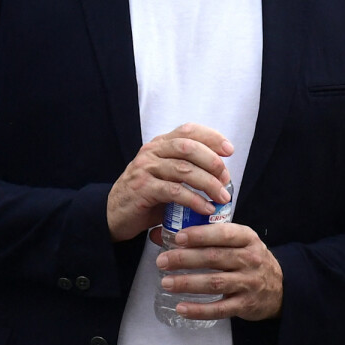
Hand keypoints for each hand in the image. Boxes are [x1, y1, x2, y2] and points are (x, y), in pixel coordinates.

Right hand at [107, 124, 232, 242]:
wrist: (114, 214)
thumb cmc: (147, 196)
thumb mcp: (167, 177)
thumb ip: (188, 170)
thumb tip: (223, 176)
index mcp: (160, 144)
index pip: (188, 131)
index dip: (211, 137)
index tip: (229, 150)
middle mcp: (152, 152)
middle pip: (188, 147)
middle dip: (212, 161)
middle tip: (226, 179)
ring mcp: (146, 169)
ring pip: (184, 169)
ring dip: (208, 183)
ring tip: (222, 198)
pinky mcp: (143, 188)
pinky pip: (175, 191)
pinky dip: (194, 200)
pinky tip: (206, 208)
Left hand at [156, 222, 282, 320]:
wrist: (281, 288)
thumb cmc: (250, 261)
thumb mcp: (240, 242)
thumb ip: (210, 236)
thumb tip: (165, 233)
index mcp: (248, 239)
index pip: (224, 234)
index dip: (200, 235)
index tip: (178, 237)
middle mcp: (250, 260)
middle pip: (214, 258)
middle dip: (185, 259)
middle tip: (162, 261)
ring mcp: (249, 283)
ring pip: (215, 283)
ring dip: (188, 283)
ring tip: (166, 283)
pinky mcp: (245, 305)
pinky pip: (219, 309)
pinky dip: (199, 310)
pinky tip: (181, 308)